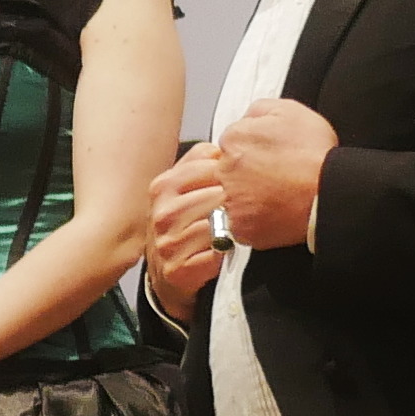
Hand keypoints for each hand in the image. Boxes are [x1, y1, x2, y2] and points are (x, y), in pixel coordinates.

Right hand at [146, 144, 227, 318]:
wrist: (164, 271)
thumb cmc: (182, 224)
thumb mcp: (183, 187)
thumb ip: (200, 161)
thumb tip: (224, 145)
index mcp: (163, 186)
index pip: (207, 165)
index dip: (230, 172)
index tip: (242, 179)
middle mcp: (162, 213)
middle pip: (216, 195)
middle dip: (237, 200)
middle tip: (252, 204)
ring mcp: (168, 242)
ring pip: (216, 225)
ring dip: (234, 226)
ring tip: (241, 226)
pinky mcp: (177, 270)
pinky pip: (215, 255)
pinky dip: (227, 252)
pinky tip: (228, 248)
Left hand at [209, 98, 337, 253]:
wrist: (329, 193)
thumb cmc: (315, 155)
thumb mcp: (289, 110)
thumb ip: (258, 110)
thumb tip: (246, 119)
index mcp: (234, 139)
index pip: (227, 142)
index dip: (246, 148)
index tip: (261, 155)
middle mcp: (225, 170)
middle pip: (222, 169)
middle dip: (240, 172)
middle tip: (266, 176)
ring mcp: (230, 201)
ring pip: (225, 198)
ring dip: (242, 196)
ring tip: (268, 196)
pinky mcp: (241, 227)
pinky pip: (236, 224)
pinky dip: (251, 220)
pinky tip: (270, 212)